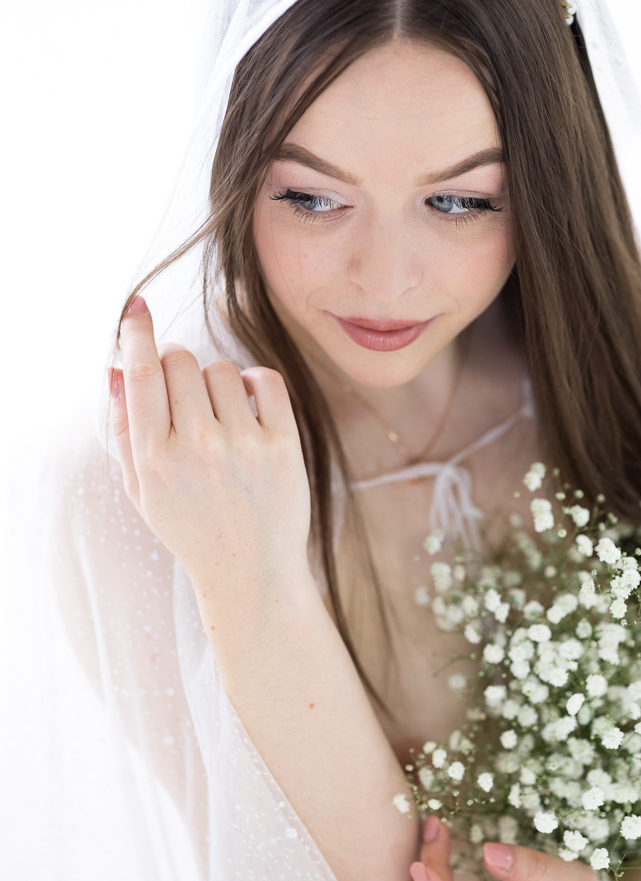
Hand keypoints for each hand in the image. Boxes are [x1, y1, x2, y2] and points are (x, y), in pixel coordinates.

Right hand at [109, 295, 311, 601]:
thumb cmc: (191, 527)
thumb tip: (118, 367)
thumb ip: (126, 428)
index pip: (141, 374)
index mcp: (155, 457)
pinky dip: (256, 383)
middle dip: (178, 366)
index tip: (136, 308)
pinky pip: (266, 380)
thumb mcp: (143, 487)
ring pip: (222, 369)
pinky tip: (250, 408)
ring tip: (220, 418)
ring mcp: (244, 444)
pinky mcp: (283, 444)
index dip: (136, 334)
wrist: (250, 572)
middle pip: (181, 360)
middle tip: (184, 395)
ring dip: (217, 383)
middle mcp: (198, 446)